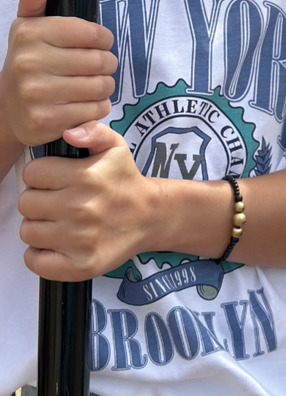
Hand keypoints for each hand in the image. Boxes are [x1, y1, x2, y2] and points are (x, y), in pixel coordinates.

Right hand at [0, 0, 116, 146]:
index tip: (101, 43)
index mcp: (30, 34)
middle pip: (100, 61)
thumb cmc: (28, 63)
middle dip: (107, 64)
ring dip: (105, 86)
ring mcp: (35, 94)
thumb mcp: (27, 29)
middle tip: (100, 67)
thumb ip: (35, 3)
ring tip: (94, 84)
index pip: (91, 32)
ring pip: (100, 86)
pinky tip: (86, 103)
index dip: (104, 38)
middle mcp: (29, 63)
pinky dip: (98, 107)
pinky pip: (94, 110)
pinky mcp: (44, 121)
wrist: (7, 110)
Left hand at [18, 121, 151, 280]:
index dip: (41, 174)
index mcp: (86, 176)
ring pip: (28, 231)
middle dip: (38, 200)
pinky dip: (39, 254)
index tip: (53, 179)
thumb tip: (69, 133)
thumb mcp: (115, 146)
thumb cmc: (125, 181)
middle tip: (56, 200)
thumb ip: (92, 130)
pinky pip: (35, 260)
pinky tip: (55, 242)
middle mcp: (81, 207)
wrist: (149, 216)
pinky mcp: (79, 265)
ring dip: (39, 225)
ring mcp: (79, 239)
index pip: (33, 173)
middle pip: (26, 203)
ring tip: (58, 220)